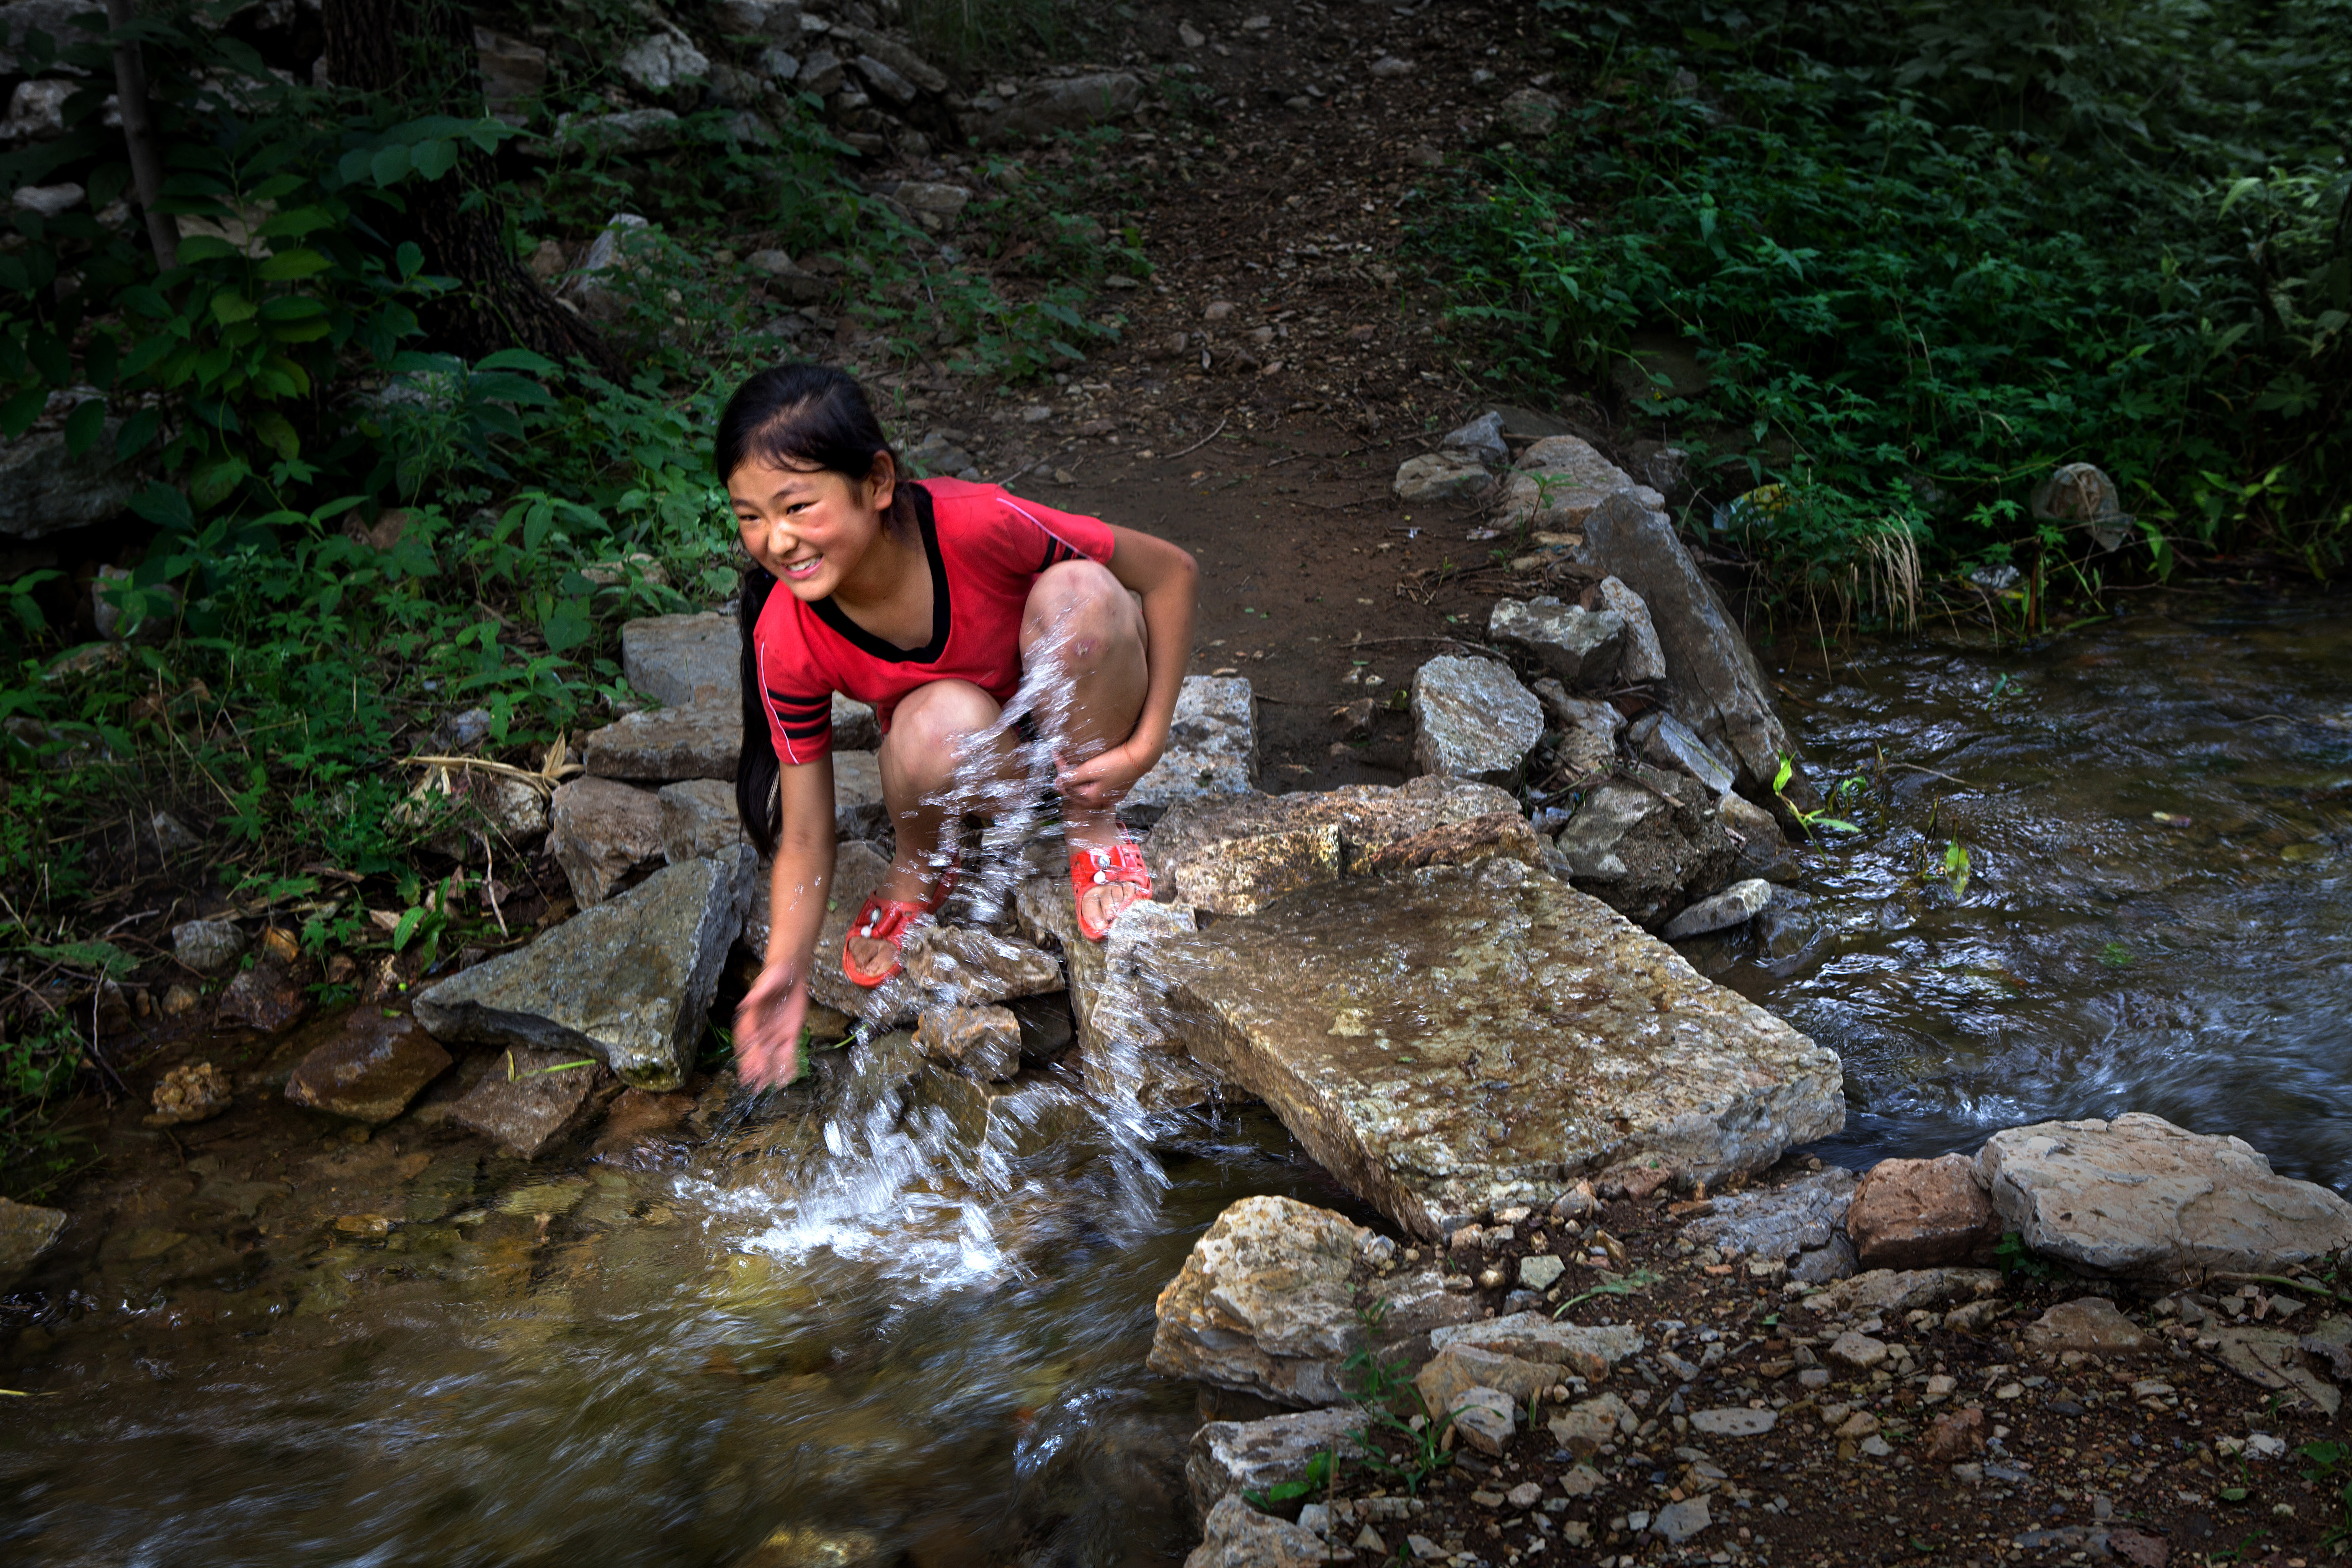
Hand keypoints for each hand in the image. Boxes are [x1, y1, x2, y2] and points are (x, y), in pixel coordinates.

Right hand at [732, 962, 808, 1089]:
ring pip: (771, 1056)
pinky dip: (788, 1065)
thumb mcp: (767, 981)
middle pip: (757, 1051)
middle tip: (752, 1084)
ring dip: (767, 1072)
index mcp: (753, 1017)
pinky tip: (786, 1079)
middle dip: (755, 1067)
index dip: (745, 1053)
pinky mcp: (790, 1034)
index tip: (743, 1065)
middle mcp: (762, 1028)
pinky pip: (789, 1052)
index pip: (747, 1038)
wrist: (790, 974)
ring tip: (763, 1087)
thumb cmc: (774, 976)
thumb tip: (744, 1004)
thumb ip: (757, 994)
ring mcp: (776, 1033)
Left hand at [1057, 736, 1159, 815]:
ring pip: (1088, 794)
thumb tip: (1056, 783)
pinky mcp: (1119, 790)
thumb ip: (1071, 777)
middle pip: (1077, 794)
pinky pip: (1100, 791)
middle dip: (1066, 783)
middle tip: (1058, 771)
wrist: (1142, 756)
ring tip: (1070, 775)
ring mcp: (1112, 797)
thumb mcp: (1090, 769)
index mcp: (1092, 798)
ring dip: (1078, 785)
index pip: (1069, 786)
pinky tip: (1089, 779)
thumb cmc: (1115, 762)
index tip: (1055, 754)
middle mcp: (1102, 801)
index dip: (1060, 771)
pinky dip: (1090, 785)